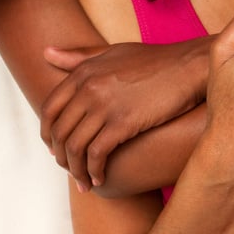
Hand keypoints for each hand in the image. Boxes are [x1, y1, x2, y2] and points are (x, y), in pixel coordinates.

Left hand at [41, 36, 211, 189]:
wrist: (188, 67)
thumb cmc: (153, 60)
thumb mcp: (112, 52)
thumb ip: (78, 57)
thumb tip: (46, 53)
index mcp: (83, 72)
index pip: (49, 109)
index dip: (47, 132)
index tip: (54, 147)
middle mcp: (88, 88)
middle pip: (59, 131)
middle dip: (60, 156)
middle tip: (69, 170)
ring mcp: (104, 105)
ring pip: (75, 147)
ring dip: (75, 170)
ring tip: (84, 182)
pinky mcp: (123, 123)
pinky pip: (97, 154)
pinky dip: (94, 171)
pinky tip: (100, 179)